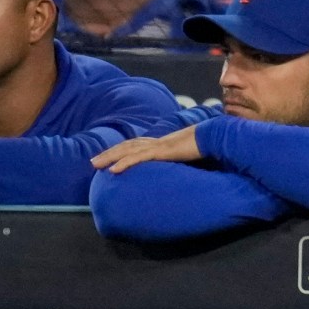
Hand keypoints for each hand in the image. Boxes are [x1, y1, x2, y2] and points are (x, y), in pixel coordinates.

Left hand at [90, 125, 205, 172]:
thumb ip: (180, 160)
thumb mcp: (189, 155)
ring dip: (110, 157)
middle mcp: (156, 142)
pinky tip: (114, 170)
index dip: (121, 150)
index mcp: (162, 143)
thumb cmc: (205, 146)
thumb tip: (179, 171)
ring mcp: (158, 145)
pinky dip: (125, 163)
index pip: (136, 145)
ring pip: (128, 150)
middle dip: (109, 153)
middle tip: (93, 162)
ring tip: (96, 165)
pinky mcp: (162, 151)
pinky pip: (139, 157)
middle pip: (127, 145)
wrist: (214, 137)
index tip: (109, 157)